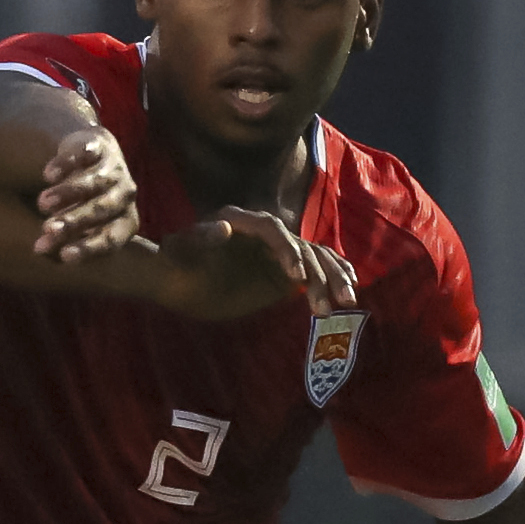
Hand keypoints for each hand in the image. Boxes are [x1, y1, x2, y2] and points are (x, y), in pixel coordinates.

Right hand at [28, 125, 137, 262]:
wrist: (93, 158)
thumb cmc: (84, 204)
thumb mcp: (81, 226)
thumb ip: (64, 239)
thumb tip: (40, 251)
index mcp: (126, 222)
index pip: (110, 239)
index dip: (88, 248)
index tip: (63, 257)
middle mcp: (125, 196)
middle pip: (100, 210)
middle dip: (73, 221)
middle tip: (48, 229)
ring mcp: (114, 169)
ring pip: (92, 183)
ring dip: (67, 193)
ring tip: (42, 203)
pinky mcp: (99, 147)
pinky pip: (84, 155)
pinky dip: (66, 164)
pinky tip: (48, 175)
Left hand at [140, 207, 359, 321]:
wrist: (178, 278)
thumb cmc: (175, 262)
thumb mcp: (179, 252)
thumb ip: (198, 240)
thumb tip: (223, 229)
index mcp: (241, 220)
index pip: (273, 229)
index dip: (287, 250)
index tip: (296, 277)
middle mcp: (265, 232)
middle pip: (300, 245)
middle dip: (319, 272)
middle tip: (332, 300)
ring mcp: (278, 251)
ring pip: (315, 258)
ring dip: (332, 279)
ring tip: (345, 303)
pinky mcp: (284, 270)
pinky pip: (316, 269)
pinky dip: (334, 277)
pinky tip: (349, 290)